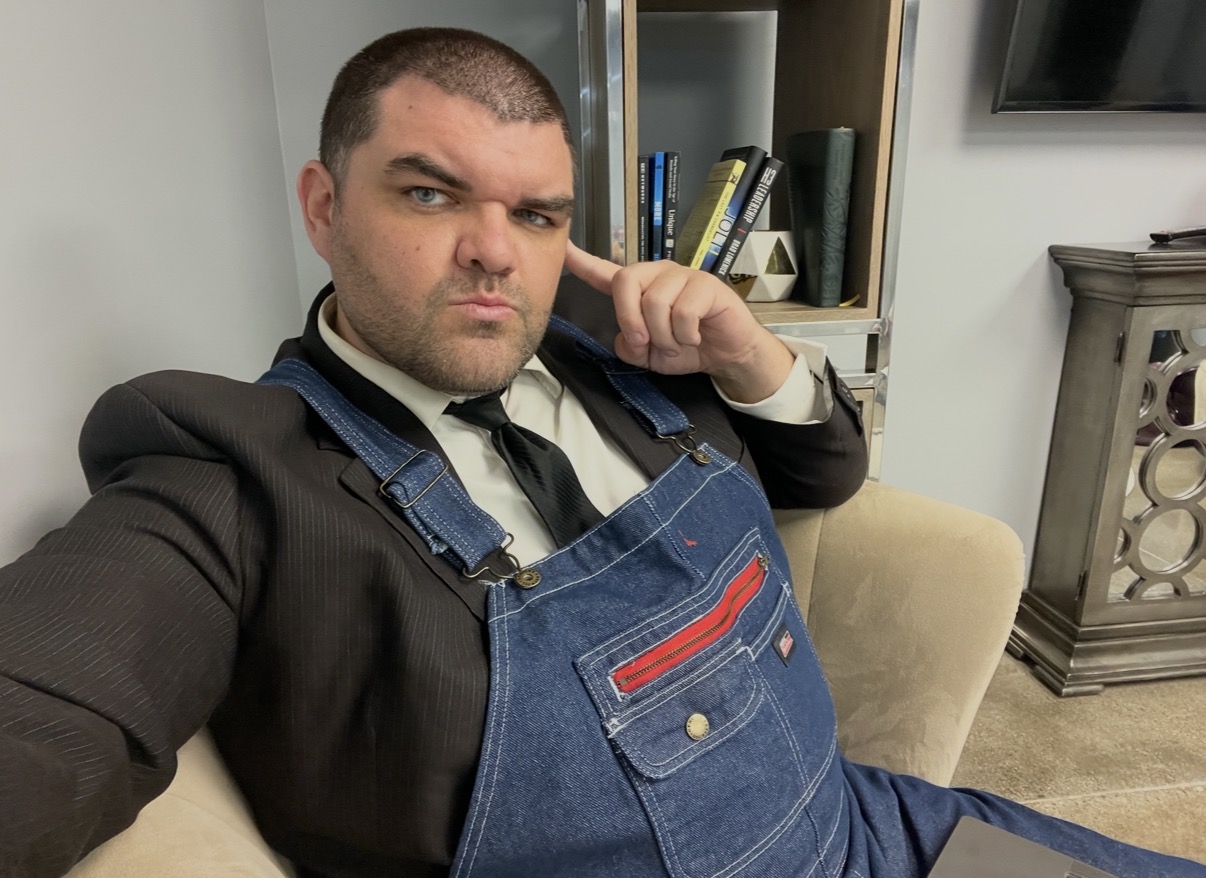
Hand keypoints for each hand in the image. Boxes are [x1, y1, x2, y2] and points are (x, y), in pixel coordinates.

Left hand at [563, 240, 794, 402]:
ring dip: (664, 336)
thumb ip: (630, 347)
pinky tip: (695, 337)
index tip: (562, 248)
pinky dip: (685, 334)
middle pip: (625, 281)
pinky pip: (683, 310)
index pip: (605, 272)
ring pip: (655, 302)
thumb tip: (628, 338)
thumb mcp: (649, 356)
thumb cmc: (687, 347)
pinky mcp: (706, 284)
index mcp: (639, 289)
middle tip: (647, 343)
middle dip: (630, 319)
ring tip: (678, 343)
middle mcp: (657, 275)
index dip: (582, 262)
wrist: (727, 354)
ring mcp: (682, 276)